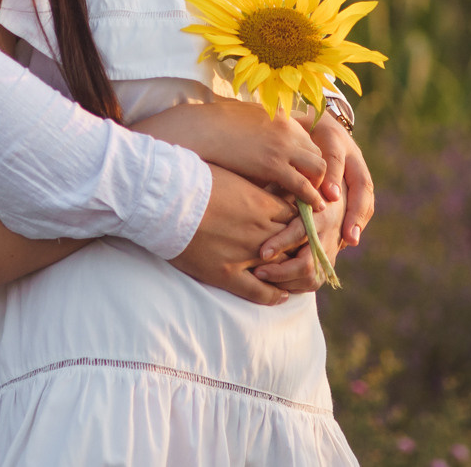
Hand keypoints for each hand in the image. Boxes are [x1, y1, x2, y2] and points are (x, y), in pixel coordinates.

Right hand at [133, 100, 326, 207]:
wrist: (198, 129)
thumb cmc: (212, 126)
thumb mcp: (244, 118)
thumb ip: (261, 127)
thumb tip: (263, 141)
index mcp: (282, 116)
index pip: (309, 139)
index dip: (309, 160)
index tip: (308, 175)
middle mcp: (288, 128)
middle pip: (319, 153)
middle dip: (320, 174)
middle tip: (317, 192)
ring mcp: (283, 145)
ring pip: (319, 168)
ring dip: (319, 186)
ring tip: (317, 203)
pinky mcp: (274, 164)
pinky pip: (303, 185)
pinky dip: (311, 198)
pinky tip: (312, 209)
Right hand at [170, 164, 297, 304]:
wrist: (166, 199)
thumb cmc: (192, 180)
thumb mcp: (229, 174)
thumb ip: (249, 184)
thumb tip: (253, 183)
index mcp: (262, 204)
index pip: (296, 218)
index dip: (299, 224)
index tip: (298, 227)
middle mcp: (260, 230)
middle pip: (294, 243)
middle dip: (300, 249)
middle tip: (304, 253)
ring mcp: (245, 253)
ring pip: (281, 267)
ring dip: (290, 272)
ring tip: (296, 276)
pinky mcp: (227, 273)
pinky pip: (258, 291)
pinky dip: (273, 295)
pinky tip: (281, 296)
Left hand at [252, 190, 344, 292]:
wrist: (340, 198)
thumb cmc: (308, 188)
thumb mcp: (297, 184)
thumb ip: (281, 189)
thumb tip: (256, 191)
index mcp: (320, 213)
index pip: (300, 232)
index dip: (281, 244)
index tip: (262, 252)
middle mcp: (328, 236)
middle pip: (306, 263)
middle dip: (280, 271)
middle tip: (257, 272)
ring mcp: (330, 253)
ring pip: (310, 278)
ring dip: (284, 282)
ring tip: (260, 278)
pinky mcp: (327, 265)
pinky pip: (311, 284)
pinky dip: (292, 287)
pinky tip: (273, 282)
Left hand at [259, 114, 373, 260]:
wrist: (310, 119)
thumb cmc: (291, 130)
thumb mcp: (286, 133)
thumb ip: (283, 152)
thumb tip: (269, 177)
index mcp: (331, 135)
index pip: (335, 156)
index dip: (333, 177)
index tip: (331, 197)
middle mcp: (349, 152)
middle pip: (360, 180)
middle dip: (355, 209)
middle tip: (348, 233)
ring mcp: (356, 166)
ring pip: (365, 193)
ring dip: (358, 218)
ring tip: (351, 240)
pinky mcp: (356, 179)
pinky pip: (364, 201)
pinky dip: (358, 220)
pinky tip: (348, 239)